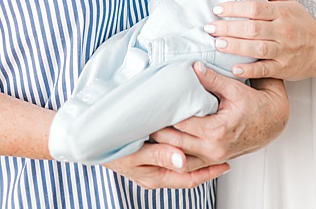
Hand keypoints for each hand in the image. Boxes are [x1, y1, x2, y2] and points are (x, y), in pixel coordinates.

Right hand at [103, 139, 227, 189]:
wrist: (89, 141)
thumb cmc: (109, 148)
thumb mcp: (135, 154)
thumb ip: (159, 156)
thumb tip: (182, 161)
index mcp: (155, 178)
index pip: (189, 178)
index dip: (209, 172)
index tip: (226, 163)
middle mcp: (156, 175)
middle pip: (189, 171)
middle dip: (208, 163)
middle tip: (227, 151)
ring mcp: (152, 167)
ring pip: (182, 162)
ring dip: (198, 154)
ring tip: (215, 144)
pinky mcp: (148, 156)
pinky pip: (173, 154)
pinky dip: (186, 147)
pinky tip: (194, 137)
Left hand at [147, 63, 287, 163]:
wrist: (276, 121)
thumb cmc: (260, 104)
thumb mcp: (236, 89)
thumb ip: (212, 80)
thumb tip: (192, 67)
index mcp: (217, 131)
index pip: (179, 122)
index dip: (163, 112)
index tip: (149, 103)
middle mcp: (213, 148)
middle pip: (172, 141)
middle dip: (155, 129)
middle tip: (138, 117)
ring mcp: (212, 157)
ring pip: (176, 154)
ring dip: (161, 143)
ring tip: (146, 129)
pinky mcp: (212, 159)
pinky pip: (186, 160)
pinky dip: (172, 151)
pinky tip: (162, 141)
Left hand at [209, 0, 315, 80]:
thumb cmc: (304, 26)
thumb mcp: (292, 5)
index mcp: (283, 13)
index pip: (255, 8)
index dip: (235, 8)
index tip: (218, 9)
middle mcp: (283, 30)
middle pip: (252, 28)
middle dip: (229, 27)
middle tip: (209, 28)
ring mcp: (284, 50)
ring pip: (257, 47)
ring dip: (235, 46)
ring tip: (217, 44)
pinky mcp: (283, 67)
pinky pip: (264, 68)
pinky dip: (249, 68)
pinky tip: (234, 67)